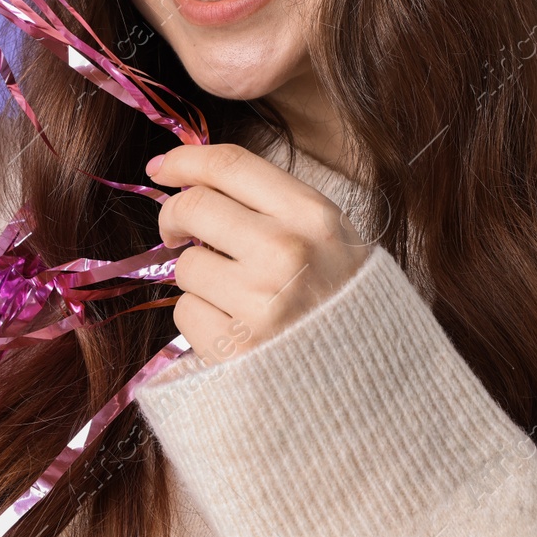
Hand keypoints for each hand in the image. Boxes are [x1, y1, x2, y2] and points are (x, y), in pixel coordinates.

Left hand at [149, 144, 372, 367]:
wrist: (373, 377)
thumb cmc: (342, 299)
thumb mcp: (329, 236)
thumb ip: (271, 205)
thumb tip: (190, 180)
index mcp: (312, 215)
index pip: (229, 165)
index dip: (185, 159)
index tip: (163, 168)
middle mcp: (286, 251)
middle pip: (193, 207)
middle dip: (174, 217)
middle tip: (177, 231)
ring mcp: (260, 302)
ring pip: (186, 265)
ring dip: (199, 278)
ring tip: (238, 296)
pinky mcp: (236, 348)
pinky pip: (186, 313)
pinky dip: (202, 319)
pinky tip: (236, 329)